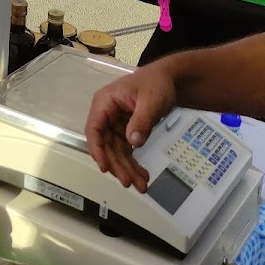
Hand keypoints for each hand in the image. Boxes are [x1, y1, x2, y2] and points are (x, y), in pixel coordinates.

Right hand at [84, 66, 177, 192]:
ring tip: (140, 185)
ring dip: (126, 168)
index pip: (94, 129)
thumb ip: (141, 120)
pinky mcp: (126, 129)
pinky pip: (126, 149)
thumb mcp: (151, 100)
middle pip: (106, 144)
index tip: (105, 167)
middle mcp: (106, 114)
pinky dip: (133, 163)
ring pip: (116, 151)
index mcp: (105, 102)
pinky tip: (143, 174)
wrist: (170, 79)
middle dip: (117, 165)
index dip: (97, 150)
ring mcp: (116, 123)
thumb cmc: (156, 83)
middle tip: (129, 182)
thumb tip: (133, 142)